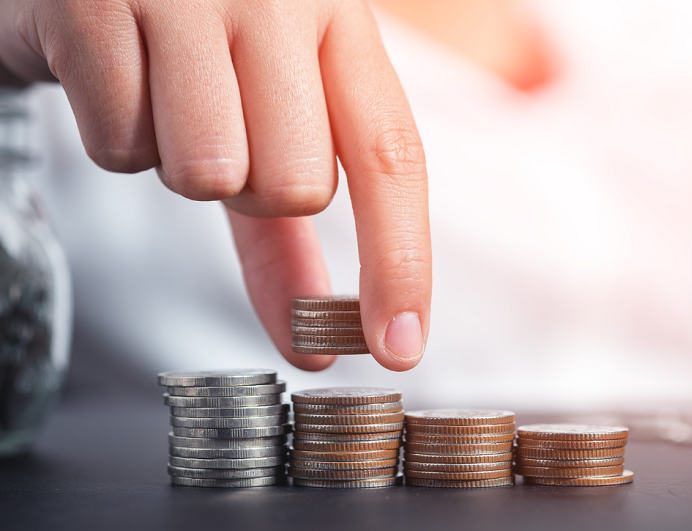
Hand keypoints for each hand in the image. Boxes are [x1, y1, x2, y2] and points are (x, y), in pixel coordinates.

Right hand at [0, 0, 430, 370]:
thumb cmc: (193, 56)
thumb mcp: (264, 124)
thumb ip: (293, 234)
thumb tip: (319, 345)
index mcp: (341, 21)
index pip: (391, 157)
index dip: (400, 261)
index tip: (397, 347)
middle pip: (298, 185)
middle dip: (254, 192)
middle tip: (223, 132)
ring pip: (209, 172)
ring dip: (183, 168)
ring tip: (166, 103)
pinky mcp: (95, 2)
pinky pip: (120, 146)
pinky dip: (117, 140)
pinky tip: (117, 82)